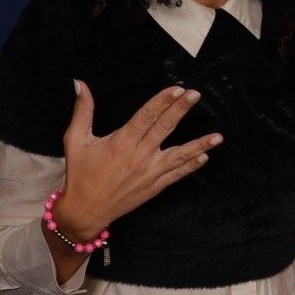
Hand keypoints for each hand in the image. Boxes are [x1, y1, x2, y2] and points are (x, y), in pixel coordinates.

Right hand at [58, 81, 222, 234]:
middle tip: (196, 95)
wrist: (85, 210)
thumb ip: (82, 111)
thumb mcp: (75, 139)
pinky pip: (177, 174)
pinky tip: (204, 156)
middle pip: (164, 128)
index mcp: (121, 142)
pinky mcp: (155, 186)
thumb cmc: (79, 173)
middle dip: (180, 110)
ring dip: (200, 144)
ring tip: (218, 136)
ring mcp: (150, 173)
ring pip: (179, 155)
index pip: (146, 116)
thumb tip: (80, 83)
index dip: (162, 101)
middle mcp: (139, 156)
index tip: (177, 90)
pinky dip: (191, 165)